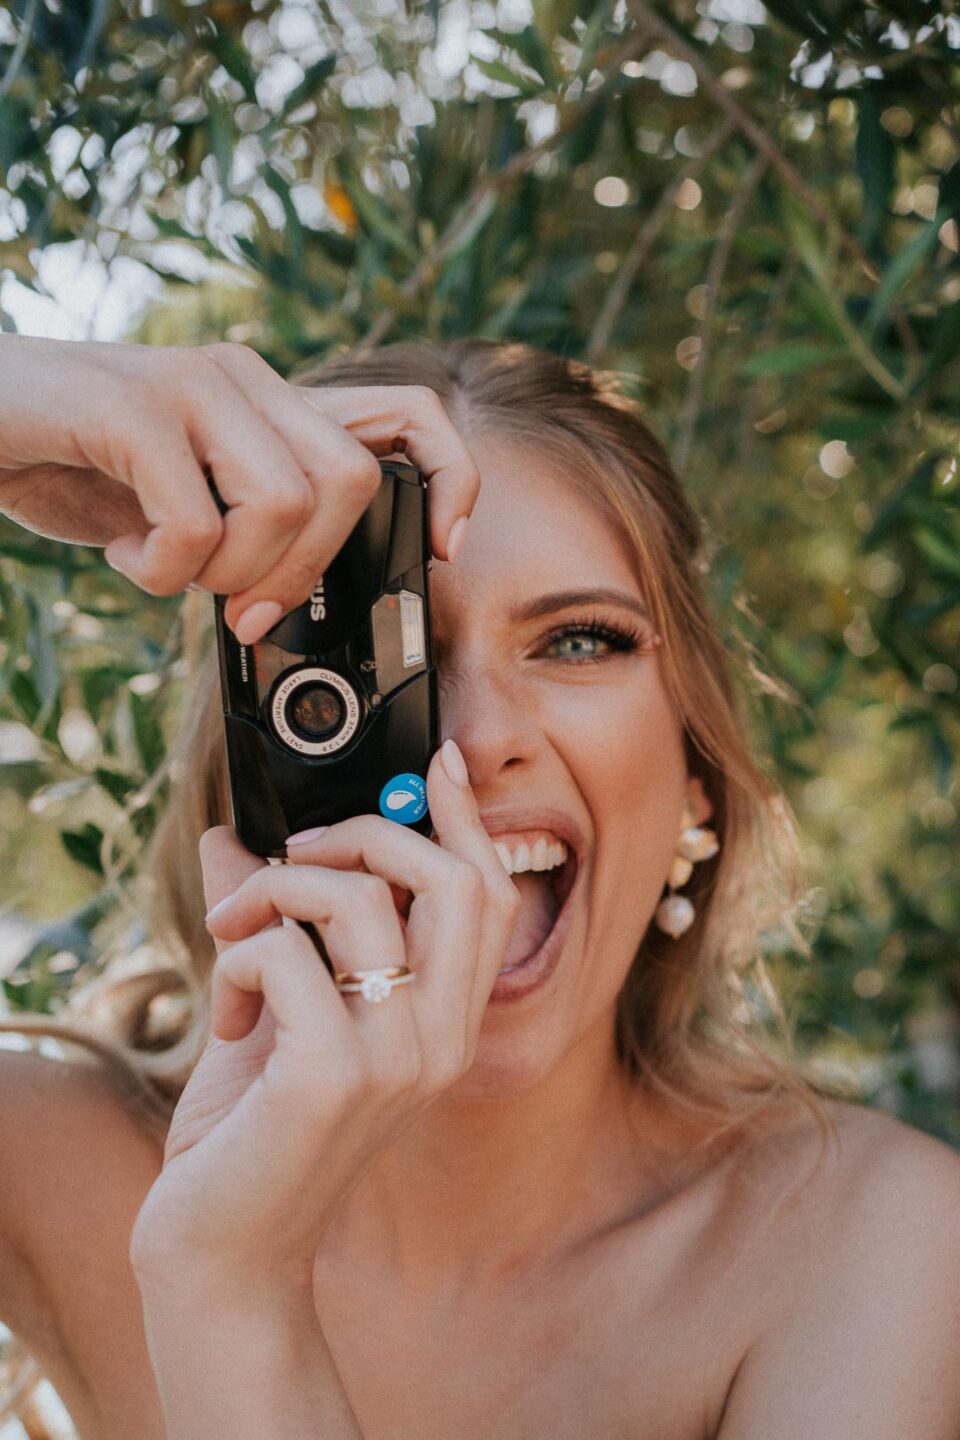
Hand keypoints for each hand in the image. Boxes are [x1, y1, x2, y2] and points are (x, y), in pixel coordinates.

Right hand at [0, 335, 478, 641]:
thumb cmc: (75, 464)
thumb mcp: (183, 497)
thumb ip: (249, 524)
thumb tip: (299, 594)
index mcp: (268, 398)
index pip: (407, 414)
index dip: (452, 478)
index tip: (445, 548)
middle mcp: (243, 377)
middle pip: (346, 484)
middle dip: (302, 573)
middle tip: (244, 610)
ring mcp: (191, 385)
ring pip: (281, 504)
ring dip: (226, 574)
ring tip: (166, 570)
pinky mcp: (133, 408)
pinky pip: (194, 524)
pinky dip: (161, 572)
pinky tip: (123, 555)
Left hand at [128, 740, 519, 1303]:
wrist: (224, 1250)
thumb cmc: (252, 1135)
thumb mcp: (274, 1009)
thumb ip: (272, 922)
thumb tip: (231, 835)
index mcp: (448, 1023)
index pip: (490, 896)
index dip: (466, 819)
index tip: (441, 762)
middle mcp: (444, 1040)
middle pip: (450, 877)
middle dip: (363, 832)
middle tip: (293, 854)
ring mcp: (399, 1060)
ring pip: (361, 900)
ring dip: (277, 889)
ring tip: (233, 933)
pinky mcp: (337, 1076)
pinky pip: (287, 954)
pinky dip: (239, 957)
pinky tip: (231, 1012)